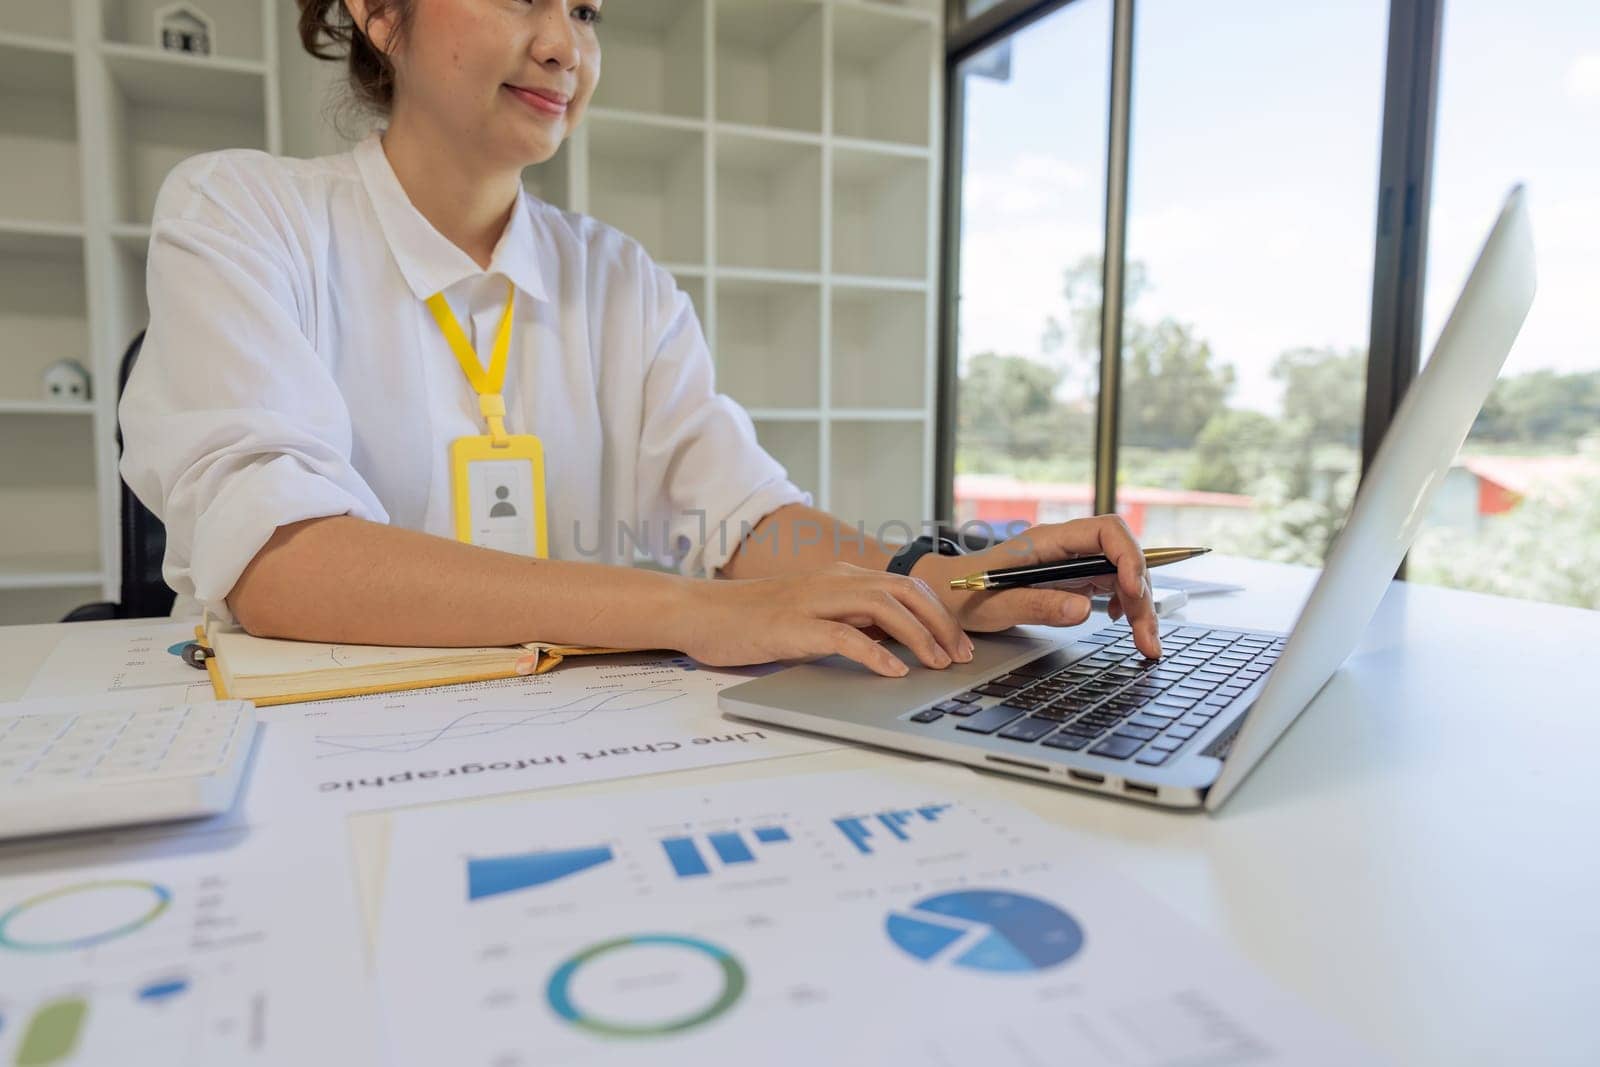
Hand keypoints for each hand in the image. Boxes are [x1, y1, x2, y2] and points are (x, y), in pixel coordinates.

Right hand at [675, 562, 974, 677]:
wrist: (700, 612)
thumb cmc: (753, 619)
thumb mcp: (812, 616)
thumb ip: (849, 622)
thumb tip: (892, 643)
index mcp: (840, 577)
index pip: (905, 587)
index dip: (939, 614)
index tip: (959, 644)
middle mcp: (832, 581)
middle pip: (905, 592)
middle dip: (941, 624)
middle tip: (960, 657)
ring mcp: (812, 600)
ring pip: (883, 607)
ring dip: (919, 637)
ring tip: (937, 664)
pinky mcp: (792, 625)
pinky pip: (843, 635)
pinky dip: (874, 654)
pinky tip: (893, 672)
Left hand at [911, 516, 1161, 657]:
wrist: (946, 596)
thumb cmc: (965, 595)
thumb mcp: (997, 606)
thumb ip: (1038, 606)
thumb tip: (1083, 610)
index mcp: (1047, 540)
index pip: (1106, 531)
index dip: (1128, 556)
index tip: (1133, 590)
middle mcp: (1066, 547)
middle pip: (1122, 558)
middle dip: (1142, 595)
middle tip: (1147, 639)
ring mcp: (1072, 563)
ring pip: (1123, 575)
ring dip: (1140, 607)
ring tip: (1145, 644)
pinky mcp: (1073, 580)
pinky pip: (1112, 586)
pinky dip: (1125, 606)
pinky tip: (1119, 623)